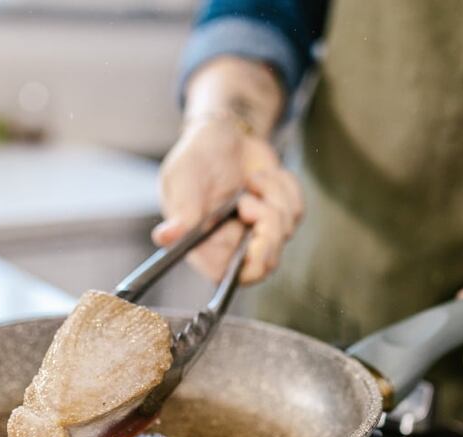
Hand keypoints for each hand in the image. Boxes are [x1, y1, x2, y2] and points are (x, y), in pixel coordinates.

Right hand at [154, 116, 302, 283]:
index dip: (246, 268)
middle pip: (265, 264)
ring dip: (271, 196)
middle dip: (267, 231)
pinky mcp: (281, 215)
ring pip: (284, 231)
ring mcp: (259, 232)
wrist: (223, 134)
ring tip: (250, 180)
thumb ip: (182, 210)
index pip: (228, 277)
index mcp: (204, 246)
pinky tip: (265, 175)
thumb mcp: (183, 178)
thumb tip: (165, 237)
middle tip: (249, 202)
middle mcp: (232, 245)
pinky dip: (283, 186)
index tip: (253, 242)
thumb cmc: (195, 159)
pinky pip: (297, 210)